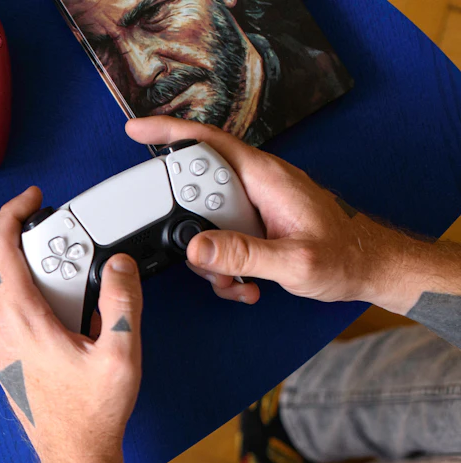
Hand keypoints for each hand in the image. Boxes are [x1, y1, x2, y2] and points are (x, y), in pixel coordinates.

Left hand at [0, 187, 143, 462]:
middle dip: (30, 243)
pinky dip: (29, 297)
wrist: (74, 457)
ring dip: (31, 272)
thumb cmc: (92, 414)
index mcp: (22, 322)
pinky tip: (62, 309)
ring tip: (70, 274)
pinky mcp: (5, 361)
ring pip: (3, 292)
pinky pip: (8, 315)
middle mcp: (0, 333)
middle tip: (65, 239)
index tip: (31, 200)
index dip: (13, 216)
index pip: (2, 253)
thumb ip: (123, 301)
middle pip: (2, 268)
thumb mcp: (122, 353)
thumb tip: (120, 266)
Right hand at [125, 116, 410, 309]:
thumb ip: (243, 254)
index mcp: (265, 178)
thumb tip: (196, 247)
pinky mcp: (256, 224)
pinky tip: (246, 284)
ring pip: (206, 222)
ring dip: (212, 258)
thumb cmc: (346, 257)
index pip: (209, 144)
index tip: (136, 133)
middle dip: (190, 230)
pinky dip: (225, 266)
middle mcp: (257, 185)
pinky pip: (222, 239)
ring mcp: (255, 205)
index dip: (170, 133)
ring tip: (236, 280)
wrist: (372, 269)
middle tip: (207, 259)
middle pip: (197, 191)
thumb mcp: (294, 262)